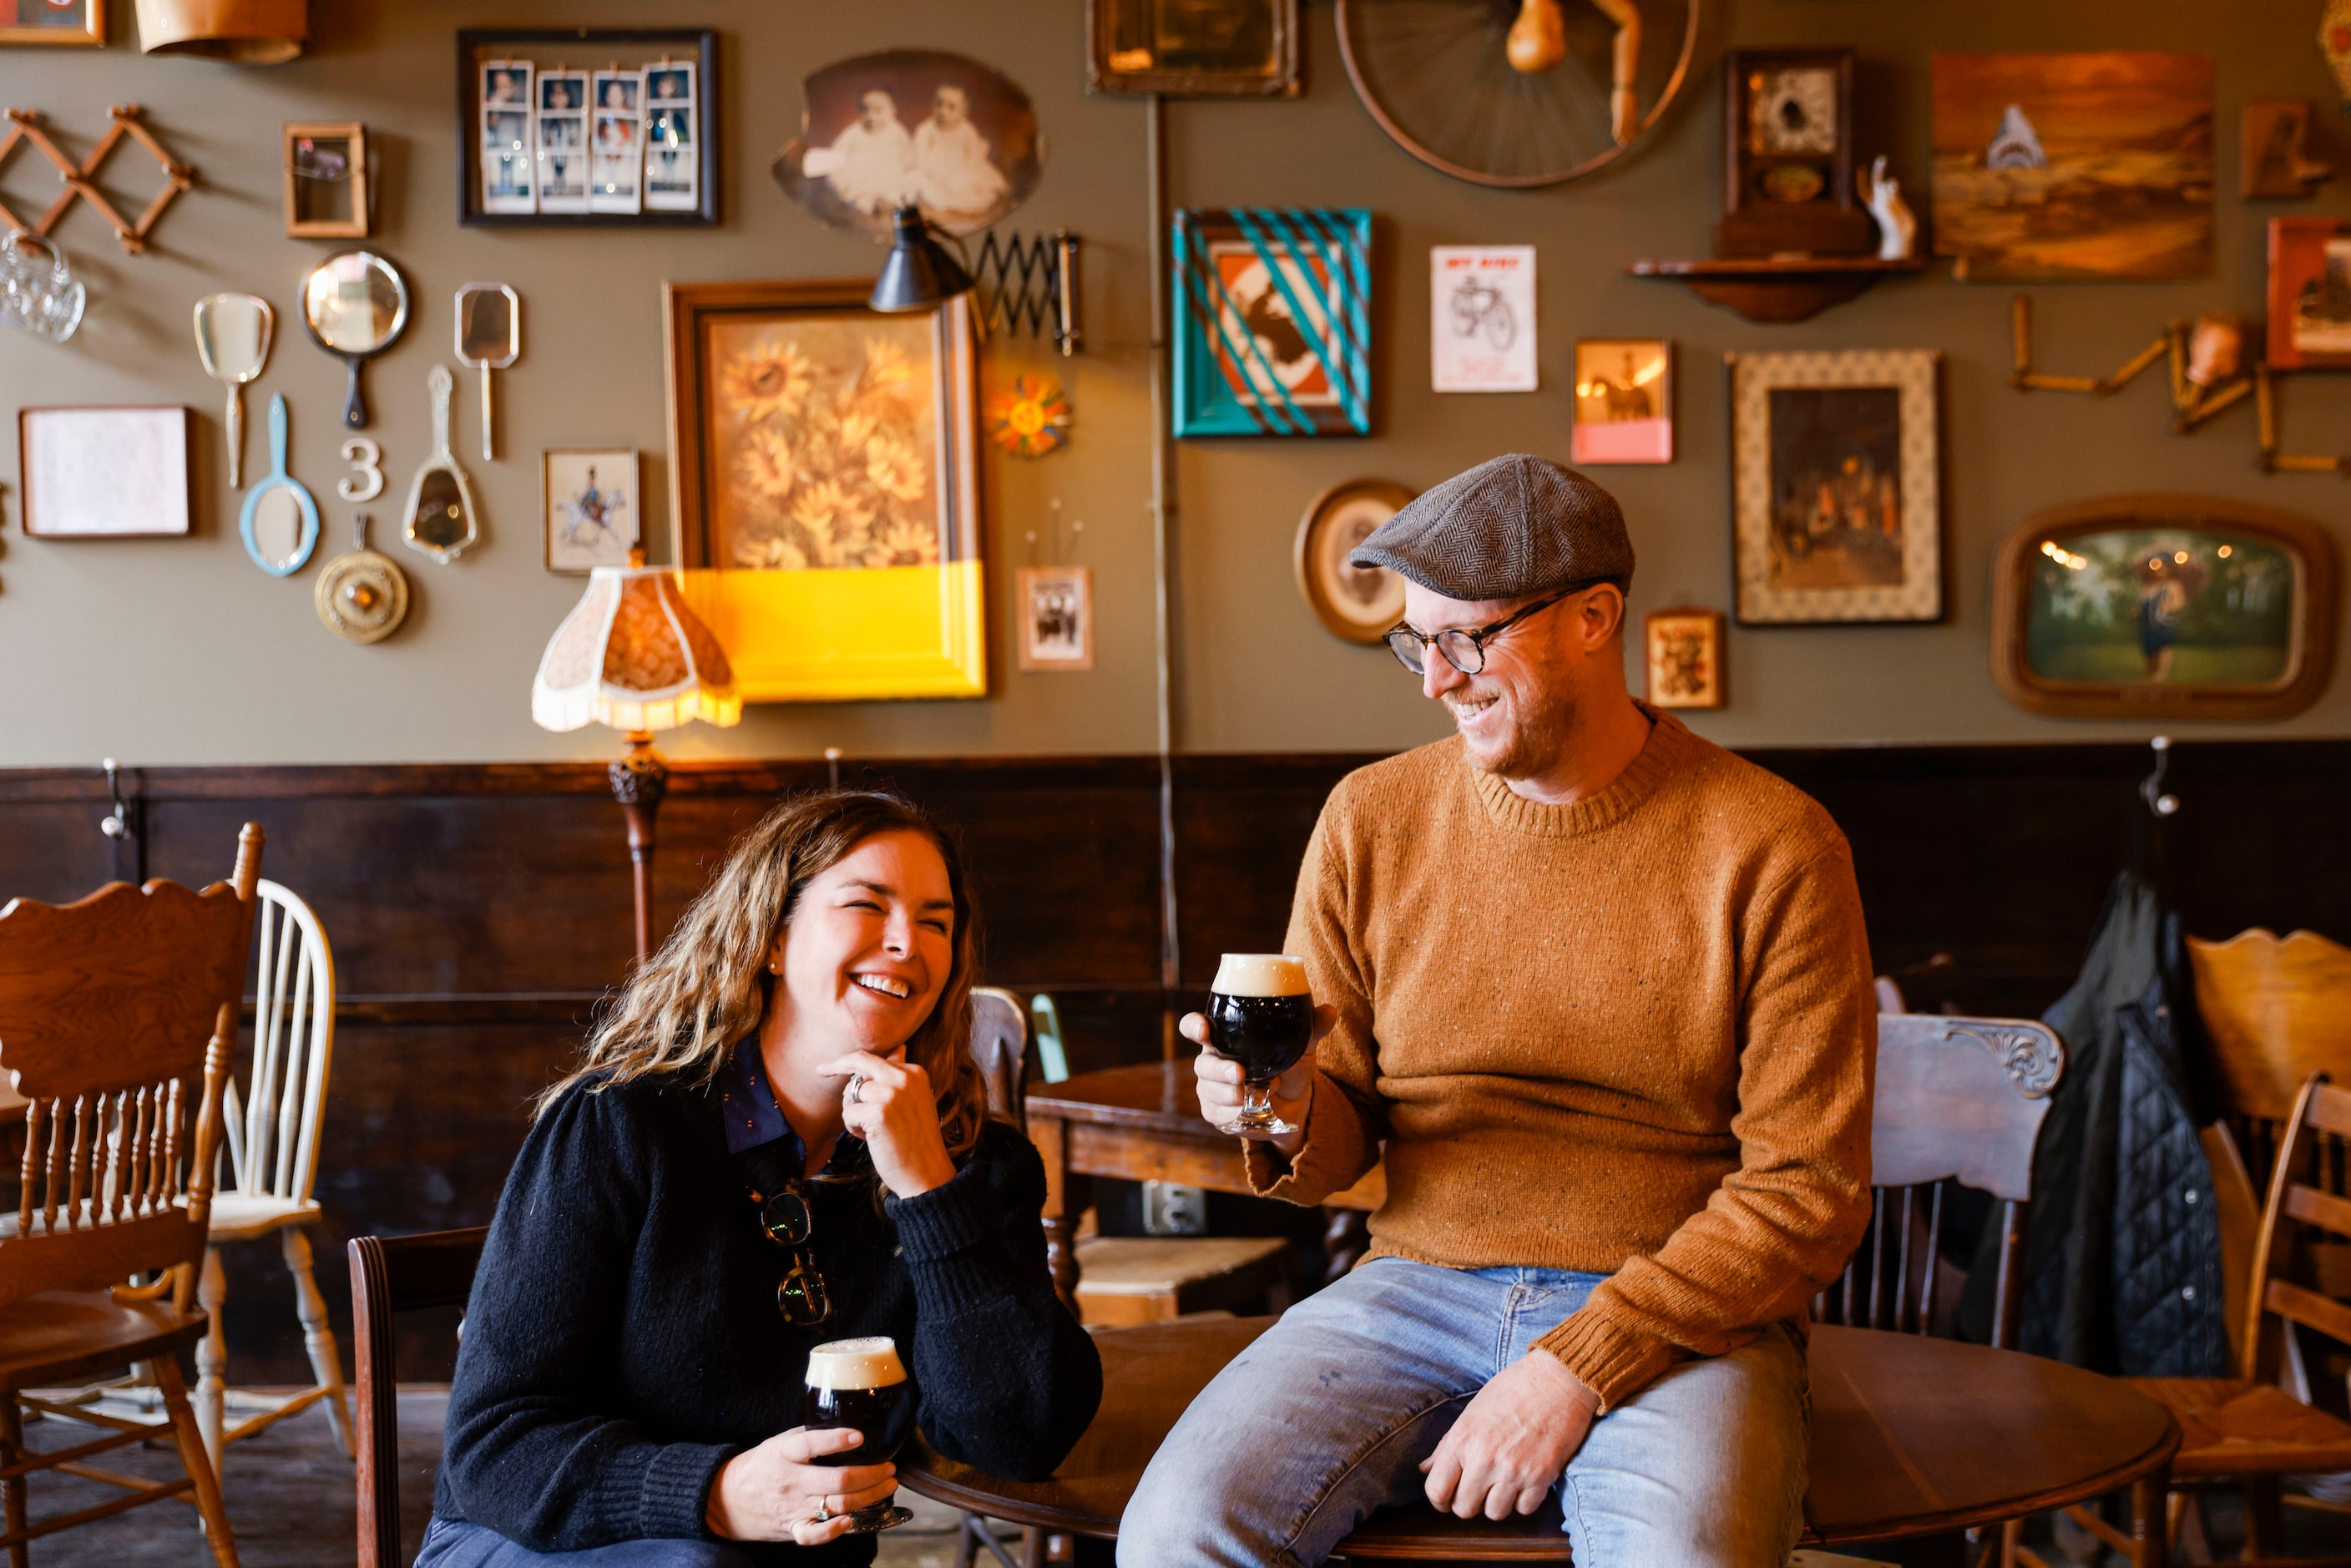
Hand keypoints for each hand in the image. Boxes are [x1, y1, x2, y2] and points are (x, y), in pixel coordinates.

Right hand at [705, 1425, 897, 1545]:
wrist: (726, 1499)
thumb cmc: (760, 1466)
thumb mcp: (778, 1442)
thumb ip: (807, 1435)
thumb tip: (843, 1427)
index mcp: (784, 1453)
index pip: (810, 1444)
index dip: (836, 1440)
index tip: (859, 1436)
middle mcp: (790, 1481)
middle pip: (837, 1481)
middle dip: (871, 1475)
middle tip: (889, 1468)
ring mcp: (792, 1507)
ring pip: (836, 1506)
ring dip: (868, 1497)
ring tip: (886, 1486)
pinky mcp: (791, 1529)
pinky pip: (813, 1535)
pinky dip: (833, 1531)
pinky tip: (852, 1520)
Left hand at [820, 1050, 956, 1197]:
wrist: (927, 1172)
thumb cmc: (917, 1140)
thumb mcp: (915, 1100)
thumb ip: (901, 1076)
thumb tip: (899, 1048)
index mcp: (915, 1072)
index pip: (875, 1058)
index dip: (852, 1064)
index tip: (831, 1065)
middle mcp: (904, 1077)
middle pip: (860, 1061)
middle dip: (837, 1065)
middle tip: (820, 1071)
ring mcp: (891, 1094)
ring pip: (851, 1092)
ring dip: (852, 1112)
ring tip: (870, 1130)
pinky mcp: (878, 1113)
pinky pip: (848, 1113)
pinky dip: (852, 1127)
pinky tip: (869, 1138)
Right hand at [1183, 1003, 1334, 1157]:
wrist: (1295, 1105)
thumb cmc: (1290, 1065)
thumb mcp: (1303, 1047)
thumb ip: (1312, 1028)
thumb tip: (1329, 1011)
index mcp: (1225, 1037)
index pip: (1195, 1027)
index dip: (1193, 1026)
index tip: (1202, 1029)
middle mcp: (1212, 1061)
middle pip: (1202, 1063)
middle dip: (1218, 1069)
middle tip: (1239, 1073)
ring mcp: (1211, 1088)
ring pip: (1209, 1090)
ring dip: (1227, 1094)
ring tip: (1246, 1096)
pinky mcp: (1216, 1112)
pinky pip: (1216, 1113)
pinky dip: (1231, 1113)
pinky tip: (1245, 1110)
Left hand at [1419, 1352, 1599, 1519]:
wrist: (1558, 1379)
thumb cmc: (1512, 1390)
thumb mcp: (1472, 1411)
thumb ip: (1447, 1445)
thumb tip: (1425, 1469)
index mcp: (1462, 1439)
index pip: (1436, 1490)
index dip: (1439, 1499)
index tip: (1447, 1497)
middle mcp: (1485, 1458)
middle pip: (1464, 1509)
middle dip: (1468, 1501)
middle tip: (1477, 1487)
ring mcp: (1513, 1470)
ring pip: (1495, 1513)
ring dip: (1497, 1501)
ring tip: (1503, 1480)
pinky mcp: (1541, 1477)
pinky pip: (1524, 1509)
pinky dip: (1523, 1500)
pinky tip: (1525, 1479)